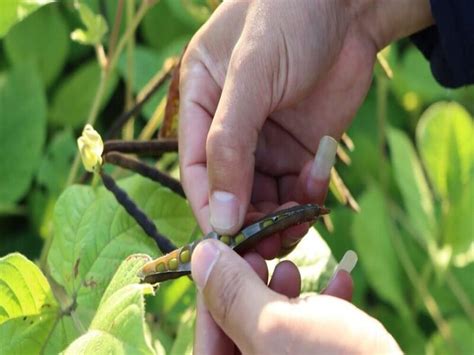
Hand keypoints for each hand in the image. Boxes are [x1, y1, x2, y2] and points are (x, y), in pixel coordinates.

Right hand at [179, 0, 432, 239]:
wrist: (351, 3)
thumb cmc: (288, 17)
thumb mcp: (250, 73)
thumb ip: (230, 142)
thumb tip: (221, 214)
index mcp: (201, 104)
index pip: (195, 167)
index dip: (208, 204)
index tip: (225, 238)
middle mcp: (230, 128)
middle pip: (230, 189)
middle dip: (247, 218)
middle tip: (267, 244)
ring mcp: (267, 141)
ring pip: (263, 196)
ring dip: (278, 216)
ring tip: (296, 222)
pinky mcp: (300, 148)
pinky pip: (297, 188)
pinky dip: (306, 199)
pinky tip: (317, 192)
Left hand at [191, 240, 400, 353]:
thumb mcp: (276, 325)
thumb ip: (232, 292)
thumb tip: (200, 254)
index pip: (208, 333)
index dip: (214, 288)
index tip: (227, 252)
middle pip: (242, 329)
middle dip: (253, 287)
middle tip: (261, 254)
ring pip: (278, 330)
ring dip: (286, 294)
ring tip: (293, 268)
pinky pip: (315, 337)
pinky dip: (325, 309)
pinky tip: (341, 281)